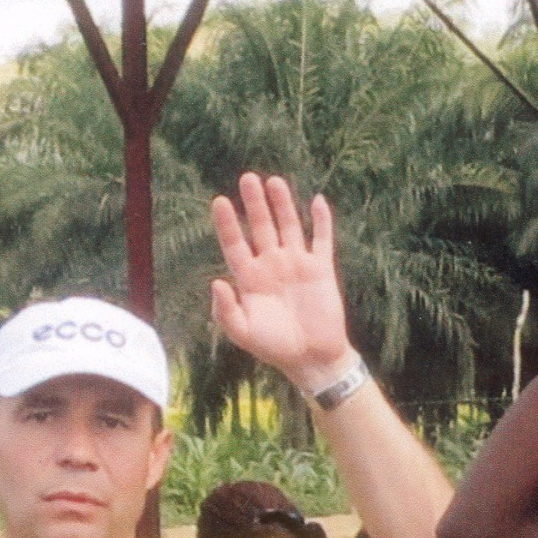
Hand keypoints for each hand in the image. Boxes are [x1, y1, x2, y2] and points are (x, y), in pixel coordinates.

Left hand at [205, 174, 353, 389]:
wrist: (312, 359)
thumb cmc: (274, 348)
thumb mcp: (243, 333)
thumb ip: (225, 310)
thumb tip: (216, 282)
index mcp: (250, 278)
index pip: (235, 243)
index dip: (228, 223)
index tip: (220, 201)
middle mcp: (272, 265)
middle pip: (261, 227)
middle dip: (255, 204)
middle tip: (247, 178)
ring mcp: (297, 264)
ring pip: (289, 226)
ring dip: (282, 204)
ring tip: (273, 181)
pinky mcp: (321, 269)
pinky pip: (321, 239)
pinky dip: (321, 221)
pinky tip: (318, 201)